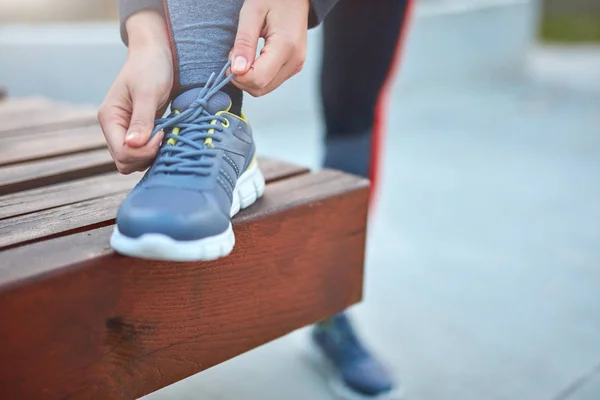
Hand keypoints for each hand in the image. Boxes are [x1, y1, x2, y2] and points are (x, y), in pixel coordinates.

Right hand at [98, 10, 172, 173]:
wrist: (155, 55)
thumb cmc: (150, 68)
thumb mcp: (147, 92)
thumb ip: (141, 119)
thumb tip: (133, 145)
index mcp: (109, 118)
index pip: (121, 152)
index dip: (144, 151)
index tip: (161, 133)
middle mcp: (113, 128)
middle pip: (125, 162)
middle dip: (147, 156)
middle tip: (164, 136)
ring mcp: (125, 132)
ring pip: (134, 161)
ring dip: (152, 155)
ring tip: (165, 135)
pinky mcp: (137, 133)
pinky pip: (143, 154)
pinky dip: (155, 151)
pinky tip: (166, 136)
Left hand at [230, 0, 309, 96]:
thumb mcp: (252, 14)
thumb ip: (244, 43)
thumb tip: (237, 70)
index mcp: (286, 46)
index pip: (257, 79)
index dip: (238, 75)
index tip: (231, 57)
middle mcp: (294, 61)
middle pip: (260, 88)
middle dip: (241, 77)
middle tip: (236, 54)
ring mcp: (296, 66)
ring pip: (264, 88)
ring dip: (248, 77)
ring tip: (246, 54)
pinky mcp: (293, 68)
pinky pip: (270, 82)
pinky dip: (256, 75)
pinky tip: (254, 58)